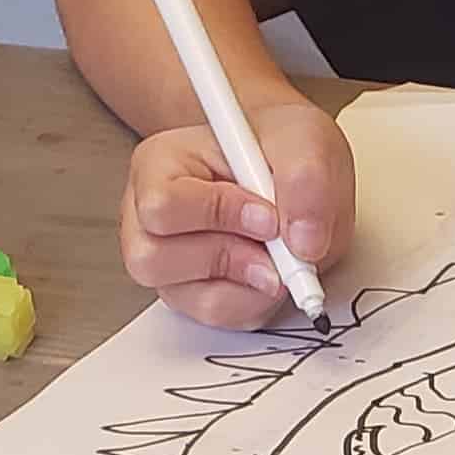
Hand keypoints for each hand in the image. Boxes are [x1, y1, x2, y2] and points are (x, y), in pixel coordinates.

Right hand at [120, 101, 354, 331]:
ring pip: (187, 298)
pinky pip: (218, 316)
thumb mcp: (304, 138)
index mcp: (159, 164)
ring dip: (246, 285)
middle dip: (228, 258)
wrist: (291, 168)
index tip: (269, 217)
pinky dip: (256, 302)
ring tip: (279, 258)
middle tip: (277, 248)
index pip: (163, 205)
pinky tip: (272, 272)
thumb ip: (305, 179)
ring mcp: (168, 261)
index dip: (218, 216)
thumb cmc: (279, 146)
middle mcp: (149, 217)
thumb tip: (304, 242)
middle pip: (153, 260)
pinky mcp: (194, 293)